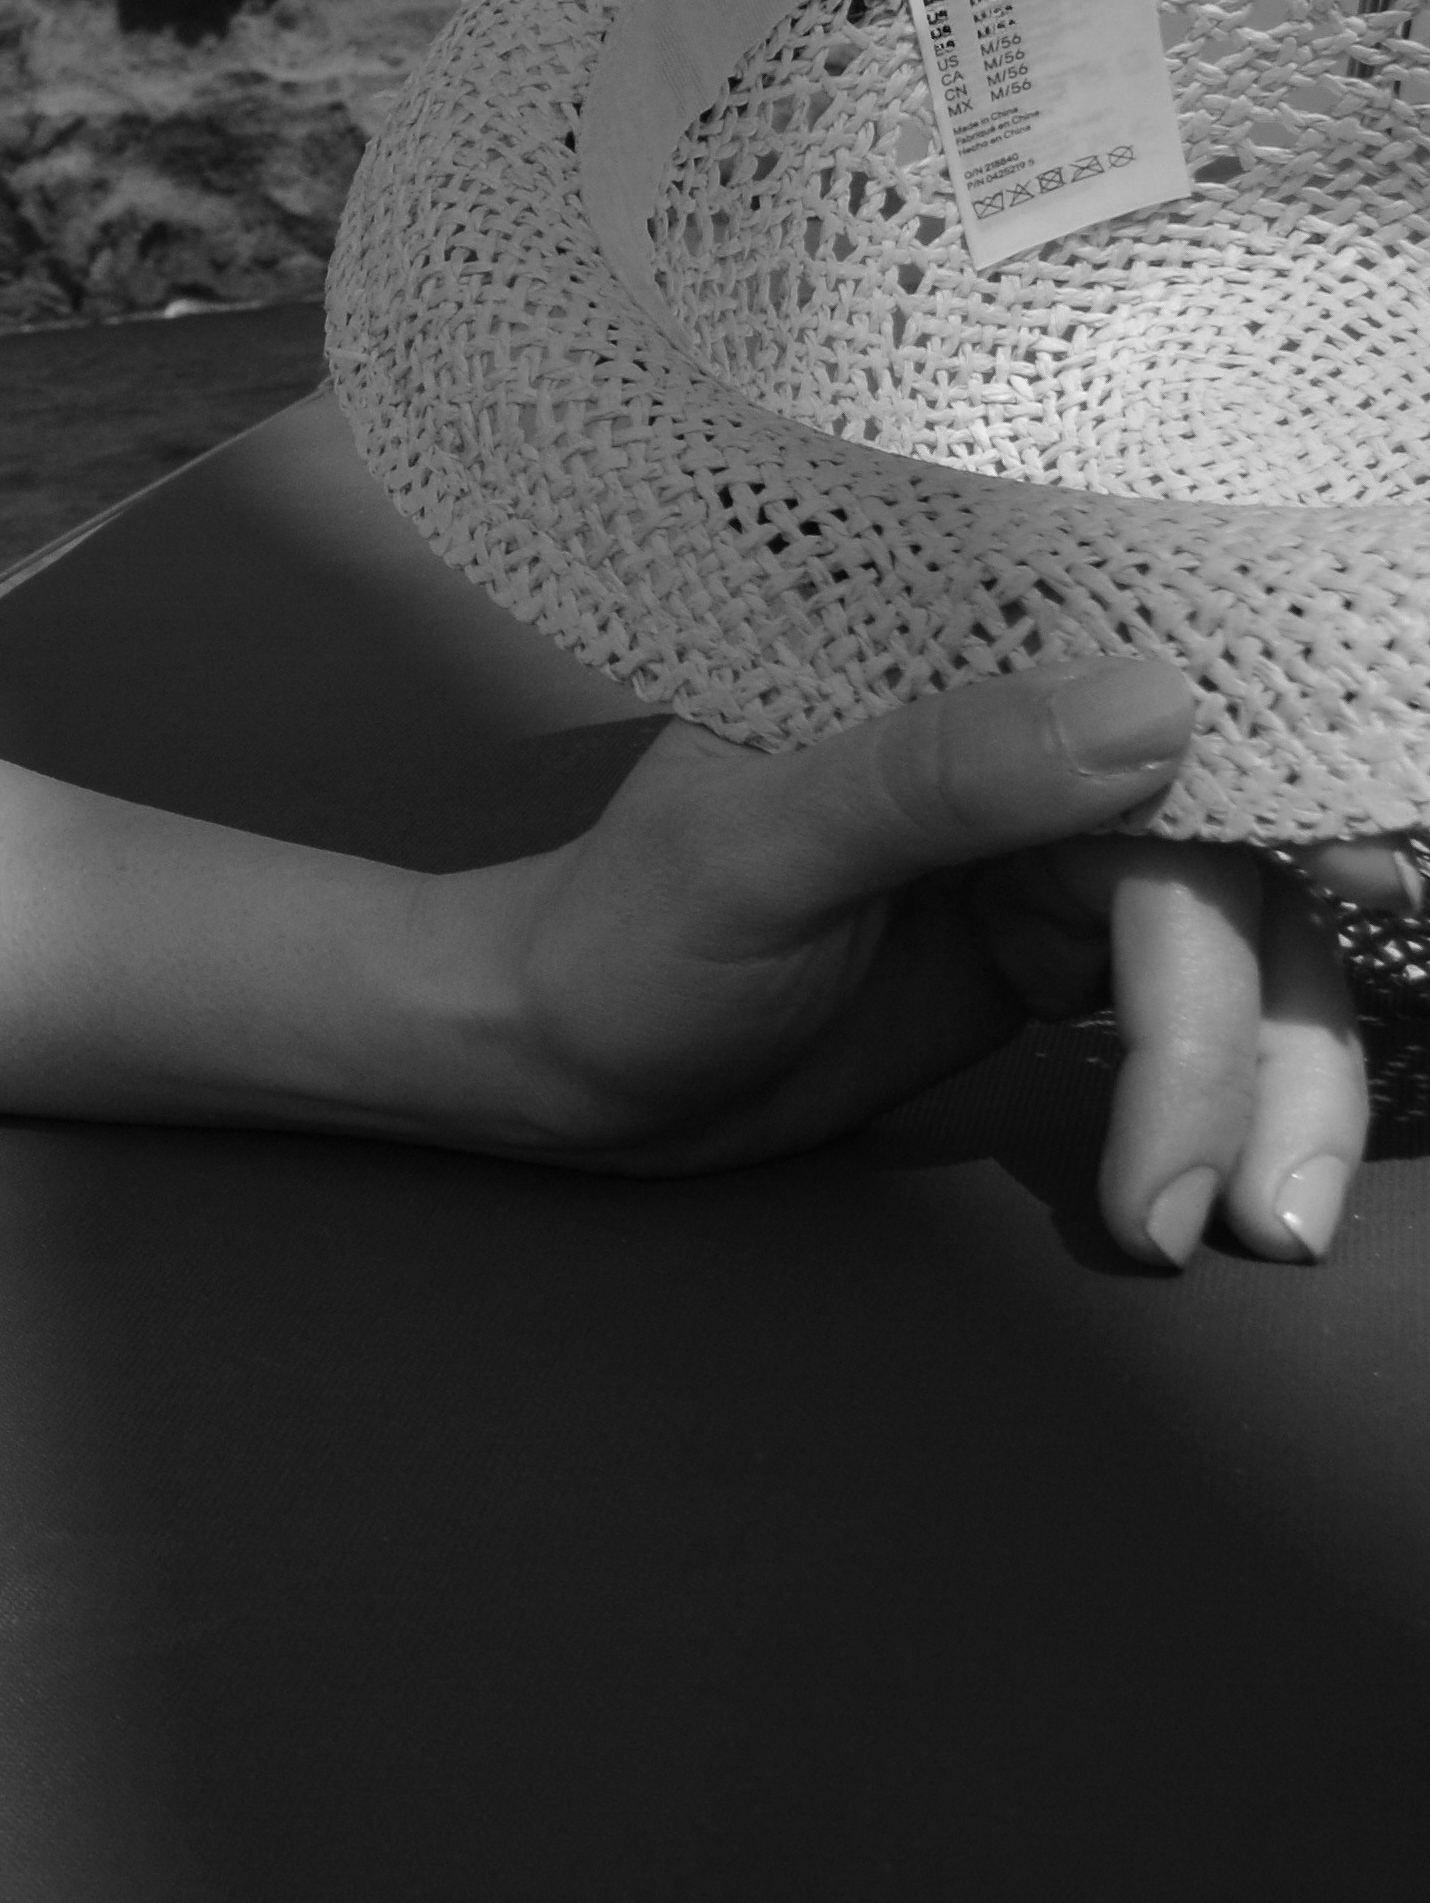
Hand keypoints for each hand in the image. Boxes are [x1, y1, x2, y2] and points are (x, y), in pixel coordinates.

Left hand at [480, 658, 1370, 1265]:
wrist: (556, 1064)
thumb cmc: (618, 938)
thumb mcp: (756, 851)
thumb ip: (936, 773)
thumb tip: (1157, 704)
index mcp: (954, 669)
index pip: (1175, 696)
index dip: (1300, 785)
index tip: (1382, 888)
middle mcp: (1028, 745)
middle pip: (1232, 868)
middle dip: (1262, 1039)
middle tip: (1257, 1196)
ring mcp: (1059, 856)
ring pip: (1243, 960)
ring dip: (1263, 1098)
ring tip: (1235, 1233)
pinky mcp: (1066, 956)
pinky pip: (1199, 1017)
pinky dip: (1224, 1110)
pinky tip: (1209, 1202)